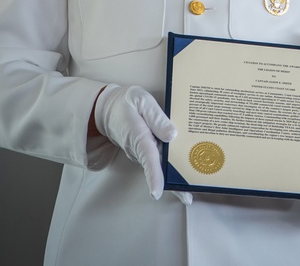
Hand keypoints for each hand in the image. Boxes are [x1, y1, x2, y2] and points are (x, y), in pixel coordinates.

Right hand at [94, 85, 191, 203]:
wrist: (108, 108)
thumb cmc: (127, 102)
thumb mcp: (141, 100)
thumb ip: (156, 117)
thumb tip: (172, 135)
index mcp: (139, 135)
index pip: (148, 157)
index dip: (153, 175)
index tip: (157, 192)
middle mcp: (140, 149)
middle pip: (158, 169)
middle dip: (172, 185)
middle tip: (188, 198)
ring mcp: (142, 152)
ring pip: (159, 168)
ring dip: (174, 179)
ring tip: (191, 191)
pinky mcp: (146, 152)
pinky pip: (159, 161)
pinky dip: (171, 168)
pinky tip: (186, 174)